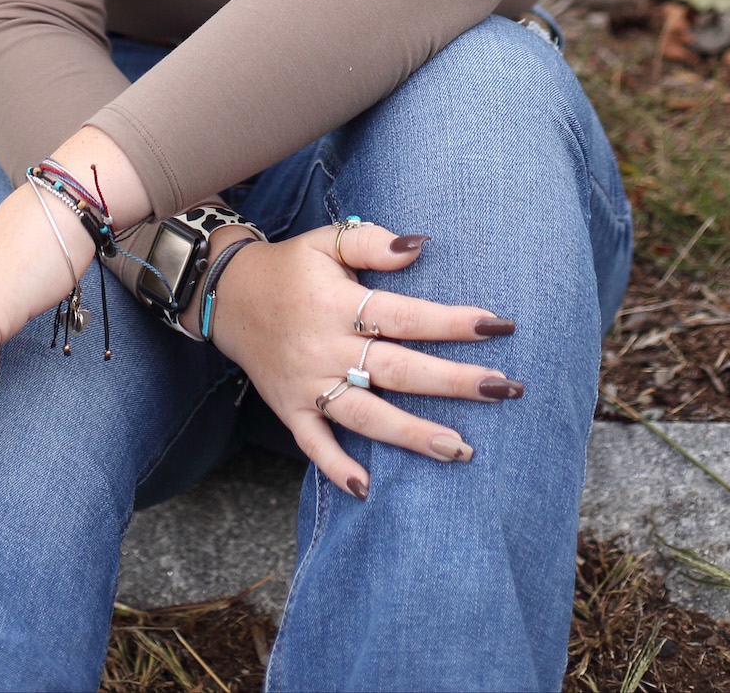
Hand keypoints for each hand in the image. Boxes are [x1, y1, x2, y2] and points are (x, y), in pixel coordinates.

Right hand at [206, 221, 519, 497]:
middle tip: (504, 389)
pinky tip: (367, 488)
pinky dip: (336, 467)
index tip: (500, 326)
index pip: (406, 316)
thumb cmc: (289, 266)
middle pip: (398, 370)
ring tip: (461, 449)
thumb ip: (372, 242)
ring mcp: (307, 384)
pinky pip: (313, 444)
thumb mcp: (325, 240)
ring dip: (412, 435)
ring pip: (365, 416)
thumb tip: (421, 247)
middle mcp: (326, 348)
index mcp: (338, 303)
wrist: (225, 294)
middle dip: (454, 382)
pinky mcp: (290, 408)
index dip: (453, 322)